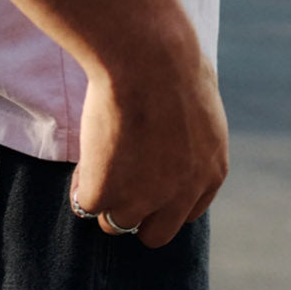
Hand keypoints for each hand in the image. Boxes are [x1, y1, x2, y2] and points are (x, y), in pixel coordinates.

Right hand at [71, 49, 229, 249]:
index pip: (185, 213)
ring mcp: (144, 198)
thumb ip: (189, 133)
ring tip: (97, 164)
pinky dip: (80, 185)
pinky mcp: (108, 194)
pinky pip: (86, 205)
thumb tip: (169, 130)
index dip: (162, 201)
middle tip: (117, 184)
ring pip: (116, 224)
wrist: (146, 55)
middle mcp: (181, 194)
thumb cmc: (169, 60)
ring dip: (105, 199)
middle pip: (155, 234)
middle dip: (135, 215)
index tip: (145, 180)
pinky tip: (84, 158)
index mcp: (210, 173)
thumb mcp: (196, 101)